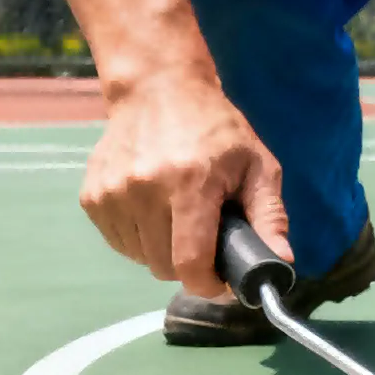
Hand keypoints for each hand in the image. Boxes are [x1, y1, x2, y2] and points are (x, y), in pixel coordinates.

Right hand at [81, 72, 289, 298]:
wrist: (158, 89)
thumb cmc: (217, 129)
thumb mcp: (258, 165)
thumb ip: (270, 216)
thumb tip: (282, 263)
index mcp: (190, 183)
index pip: (190, 262)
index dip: (208, 285)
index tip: (221, 282)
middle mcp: (143, 188)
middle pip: (163, 266)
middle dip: (189, 266)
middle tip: (204, 240)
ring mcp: (112, 192)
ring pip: (140, 258)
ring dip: (162, 251)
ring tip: (178, 218)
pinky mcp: (91, 195)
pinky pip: (119, 242)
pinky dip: (139, 239)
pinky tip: (154, 210)